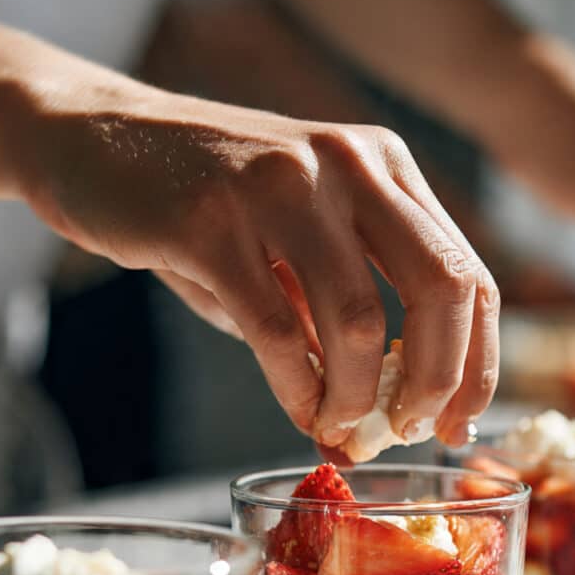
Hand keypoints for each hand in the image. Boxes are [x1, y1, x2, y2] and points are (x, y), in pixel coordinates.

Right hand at [23, 85, 497, 447]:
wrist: (95, 142)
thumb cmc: (214, 210)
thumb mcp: (303, 242)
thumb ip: (354, 312)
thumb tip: (391, 419)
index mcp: (386, 168)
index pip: (469, 274)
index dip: (478, 362)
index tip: (461, 425)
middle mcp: (347, 164)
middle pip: (441, 288)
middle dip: (439, 381)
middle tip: (413, 432)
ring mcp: (280, 184)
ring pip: (359, 320)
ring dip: (358, 397)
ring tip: (342, 430)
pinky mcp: (209, 220)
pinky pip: (277, 333)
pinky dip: (297, 391)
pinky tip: (301, 412)